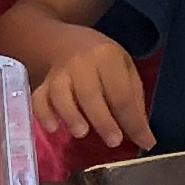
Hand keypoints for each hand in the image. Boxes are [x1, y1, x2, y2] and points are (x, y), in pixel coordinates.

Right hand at [30, 29, 152, 155]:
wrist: (65, 42)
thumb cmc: (102, 60)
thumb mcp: (125, 69)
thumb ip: (134, 100)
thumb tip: (142, 135)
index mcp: (107, 57)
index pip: (122, 93)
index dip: (133, 121)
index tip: (146, 142)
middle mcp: (81, 63)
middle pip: (90, 94)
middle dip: (103, 120)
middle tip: (114, 142)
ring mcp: (59, 73)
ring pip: (61, 94)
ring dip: (70, 115)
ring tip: (81, 133)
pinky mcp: (43, 84)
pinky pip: (39, 99)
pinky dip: (44, 114)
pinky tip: (53, 128)